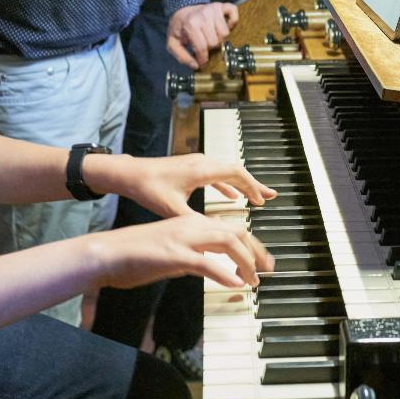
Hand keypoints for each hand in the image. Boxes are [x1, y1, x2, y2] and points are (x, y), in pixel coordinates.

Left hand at [86, 152, 275, 218]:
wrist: (129, 173)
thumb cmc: (147, 187)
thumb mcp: (171, 208)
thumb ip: (194, 221)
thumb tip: (213, 236)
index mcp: (201, 170)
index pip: (236, 174)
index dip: (252, 187)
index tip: (263, 201)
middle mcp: (202, 163)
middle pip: (237, 171)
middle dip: (254, 185)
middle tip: (271, 198)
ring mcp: (197, 163)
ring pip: (228, 172)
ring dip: (243, 185)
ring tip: (257, 198)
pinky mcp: (191, 168)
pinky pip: (216, 175)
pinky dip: (228, 185)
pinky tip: (233, 196)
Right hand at [90, 216, 274, 289]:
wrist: (105, 253)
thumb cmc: (132, 255)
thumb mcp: (169, 253)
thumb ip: (190, 256)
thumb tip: (208, 265)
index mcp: (190, 223)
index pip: (231, 228)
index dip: (250, 245)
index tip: (261, 262)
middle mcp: (190, 226)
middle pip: (236, 231)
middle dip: (256, 251)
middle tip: (268, 269)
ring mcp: (183, 239)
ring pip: (227, 242)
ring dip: (246, 262)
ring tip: (254, 279)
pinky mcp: (174, 255)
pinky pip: (206, 263)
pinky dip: (225, 274)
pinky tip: (235, 284)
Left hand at [166, 1, 237, 68]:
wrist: (182, 9)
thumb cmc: (180, 27)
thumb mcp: (173, 43)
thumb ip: (181, 56)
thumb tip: (196, 65)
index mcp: (190, 24)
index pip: (202, 47)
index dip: (203, 58)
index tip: (202, 61)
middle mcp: (203, 15)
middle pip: (215, 42)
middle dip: (210, 47)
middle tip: (205, 45)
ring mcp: (214, 9)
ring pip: (225, 33)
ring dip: (220, 38)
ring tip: (212, 36)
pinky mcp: (222, 6)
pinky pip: (234, 15)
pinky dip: (232, 22)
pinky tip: (224, 26)